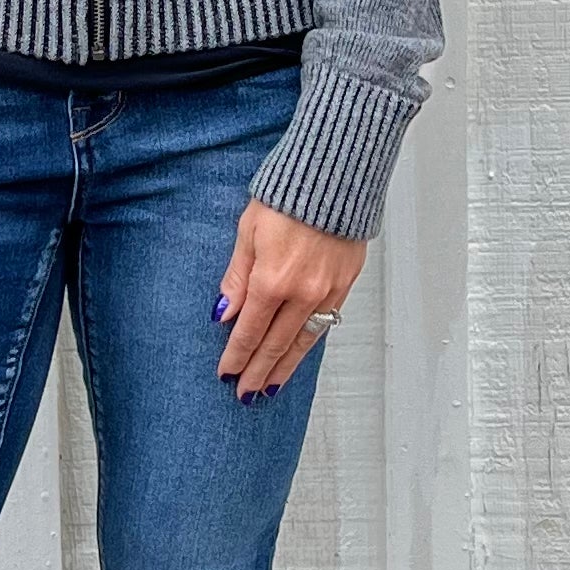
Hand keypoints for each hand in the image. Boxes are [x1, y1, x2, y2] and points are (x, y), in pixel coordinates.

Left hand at [213, 201, 364, 400]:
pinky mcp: (345, 283)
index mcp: (272, 280)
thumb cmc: (289, 194)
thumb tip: (224, 311)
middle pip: (275, 345)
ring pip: (303, 341)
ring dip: (284, 367)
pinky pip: (324, 323)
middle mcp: (302, 292)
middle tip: (245, 393)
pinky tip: (298, 353)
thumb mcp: (248, 231)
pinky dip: (308, 343)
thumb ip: (236, 276)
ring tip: (271, 386)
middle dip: (258, 371)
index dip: (236, 355)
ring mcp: (327, 291)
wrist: (335, 176)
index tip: (226, 372)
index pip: (249, 331)